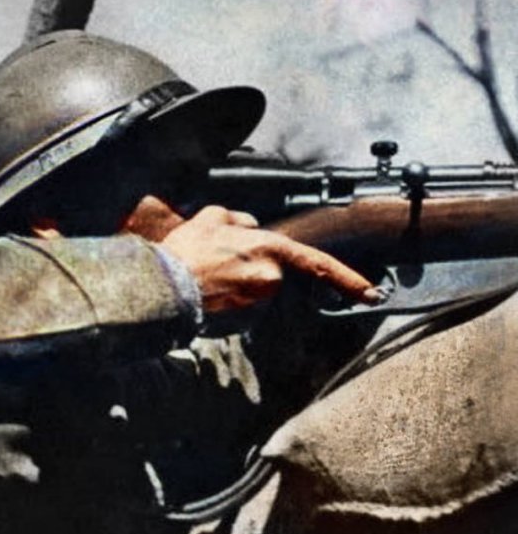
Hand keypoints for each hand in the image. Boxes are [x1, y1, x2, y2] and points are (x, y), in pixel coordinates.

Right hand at [152, 201, 377, 312]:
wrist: (164, 286)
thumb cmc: (186, 252)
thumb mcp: (212, 217)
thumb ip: (238, 218)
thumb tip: (249, 225)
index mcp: (270, 249)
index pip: (317, 264)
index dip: (347, 279)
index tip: (369, 293)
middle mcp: (269, 277)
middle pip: (272, 272)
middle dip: (253, 266)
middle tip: (220, 261)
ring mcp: (255, 300)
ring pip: (254, 286)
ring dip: (237, 279)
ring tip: (208, 271)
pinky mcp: (240, 316)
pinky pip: (240, 300)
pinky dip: (227, 293)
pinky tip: (207, 286)